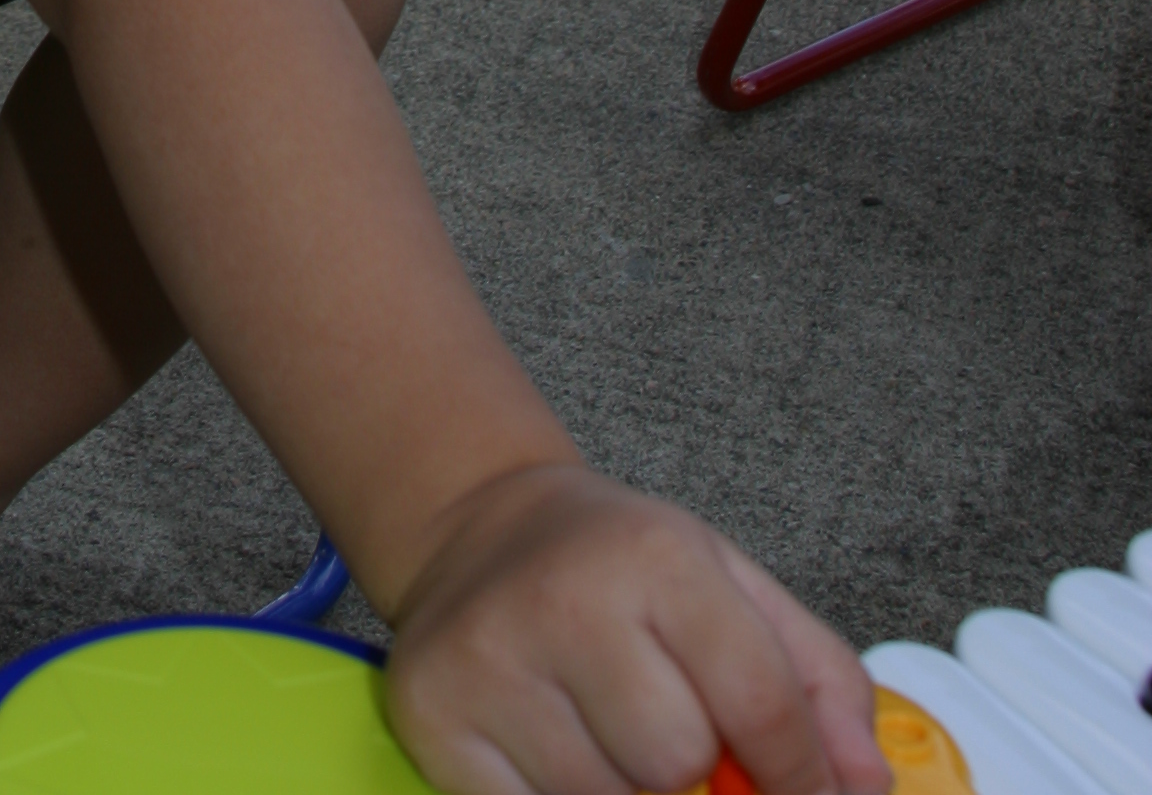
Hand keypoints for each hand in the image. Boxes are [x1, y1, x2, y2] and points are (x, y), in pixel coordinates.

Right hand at [385, 464, 888, 794]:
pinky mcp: (434, 715)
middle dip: (695, 777)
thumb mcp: (731, 584)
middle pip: (676, 764)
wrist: (479, 529)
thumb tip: (863, 787)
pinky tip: (558, 757)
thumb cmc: (622, 571)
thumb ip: (816, 680)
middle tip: (677, 743)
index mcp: (656, 555)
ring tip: (610, 739)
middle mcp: (564, 599)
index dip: (805, 782)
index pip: (761, 705)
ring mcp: (489, 661)